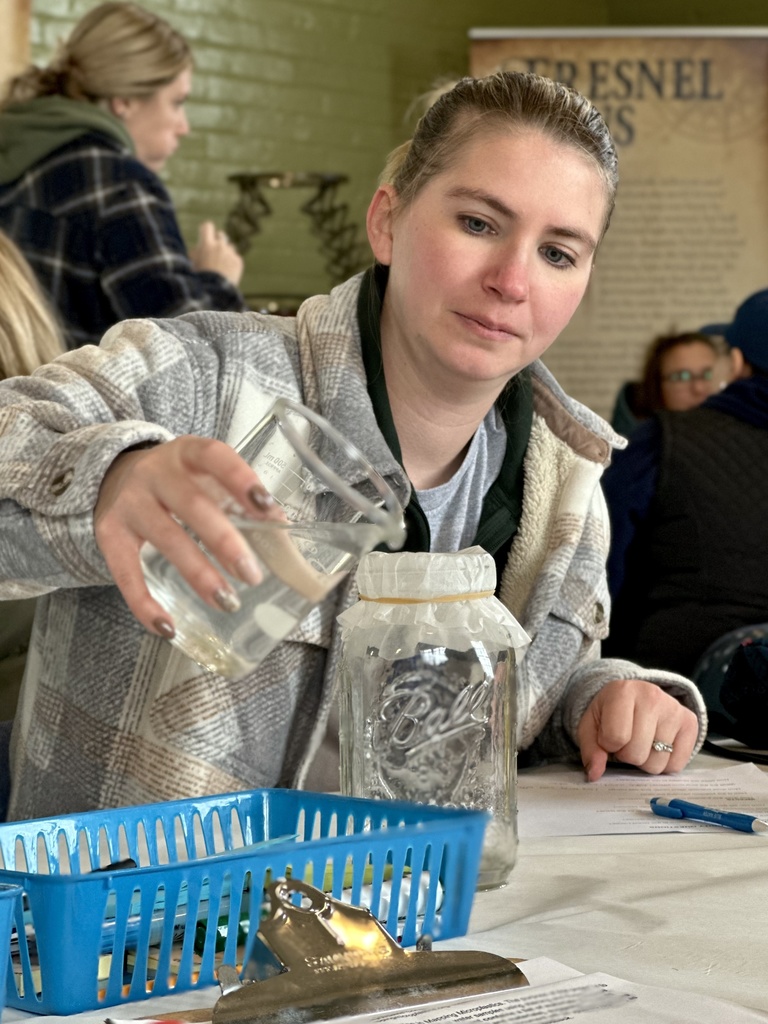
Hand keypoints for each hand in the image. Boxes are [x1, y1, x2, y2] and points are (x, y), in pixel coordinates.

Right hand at [93, 437, 281, 637]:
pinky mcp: (109, 533)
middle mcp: (155, 473)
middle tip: (252, 574)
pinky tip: (167, 625)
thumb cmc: (175, 481)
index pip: (214, 457)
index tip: (265, 506)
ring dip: (199, 574)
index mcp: (187, 454)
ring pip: (167, 539)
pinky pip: (126, 572)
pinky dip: (145, 603)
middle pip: (193, 506)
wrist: (110, 476)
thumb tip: (279, 526)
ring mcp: (130, 503)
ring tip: (227, 601)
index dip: (240, 479)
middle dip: (226, 542)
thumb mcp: (205, 477)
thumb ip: (239, 499)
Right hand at [190, 220, 243, 284]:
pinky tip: (227, 273)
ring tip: (220, 266)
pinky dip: (232, 263)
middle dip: (217, 241)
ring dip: (225, 253)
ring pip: (229, 247)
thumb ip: (196, 252)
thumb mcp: (192, 264)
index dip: (206, 231)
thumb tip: (198, 248)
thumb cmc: (199, 279)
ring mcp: (230, 253)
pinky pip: (235, 257)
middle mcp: (220, 246)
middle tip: (214, 251)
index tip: (205, 236)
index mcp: (206, 244)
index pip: (207, 226)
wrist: (214, 293)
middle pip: (221, 235)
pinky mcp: (238, 262)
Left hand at [577, 678, 698, 780]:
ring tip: (642, 741)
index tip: (609, 735)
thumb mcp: (590, 725)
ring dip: (645, 760)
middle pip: (636, 754)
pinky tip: (657, 745)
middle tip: (627, 740)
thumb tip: (594, 774)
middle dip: (626, 754)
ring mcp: (674, 709)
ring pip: (657, 763)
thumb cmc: (610, 713)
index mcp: (622, 692)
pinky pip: (676, 765)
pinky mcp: (690, 723)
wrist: (634, 696)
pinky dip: (664, 763)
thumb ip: (590, 749)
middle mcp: (652, 697)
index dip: (608, 745)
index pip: (615, 738)